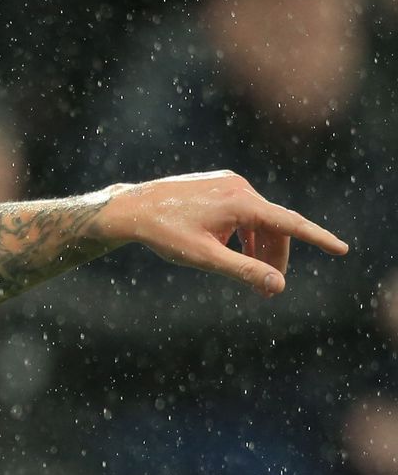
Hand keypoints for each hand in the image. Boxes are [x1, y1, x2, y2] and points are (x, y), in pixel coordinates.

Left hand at [95, 170, 348, 295]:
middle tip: (266, 291)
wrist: (132, 209)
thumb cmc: (165, 234)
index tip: (341, 249)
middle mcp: (239, 187)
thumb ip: (244, 270)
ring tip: (250, 276)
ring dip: (259, 247)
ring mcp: (229, 183)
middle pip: (273, 227)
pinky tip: (235, 251)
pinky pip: (244, 212)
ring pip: (259, 220)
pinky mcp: (219, 184)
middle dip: (274, 258)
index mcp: (240, 202)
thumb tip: (278, 286)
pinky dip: (246, 234)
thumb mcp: (205, 257)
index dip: (318, 238)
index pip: (289, 223)